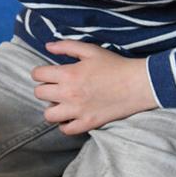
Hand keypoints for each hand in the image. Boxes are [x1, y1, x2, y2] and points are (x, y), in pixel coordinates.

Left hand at [32, 40, 156, 134]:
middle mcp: (68, 93)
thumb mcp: (90, 50)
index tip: (48, 73)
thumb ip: (66, 46)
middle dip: (45, 88)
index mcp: (67, 74)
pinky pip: (66, 130)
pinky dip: (65, 125)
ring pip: (48, 114)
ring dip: (52, 108)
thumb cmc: (114, 65)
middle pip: (39, 93)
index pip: (37, 75)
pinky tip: (70, 116)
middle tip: (56, 87)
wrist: (138, 84)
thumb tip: (47, 46)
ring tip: (61, 103)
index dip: (40, 73)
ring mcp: (77, 110)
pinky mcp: (88, 123)